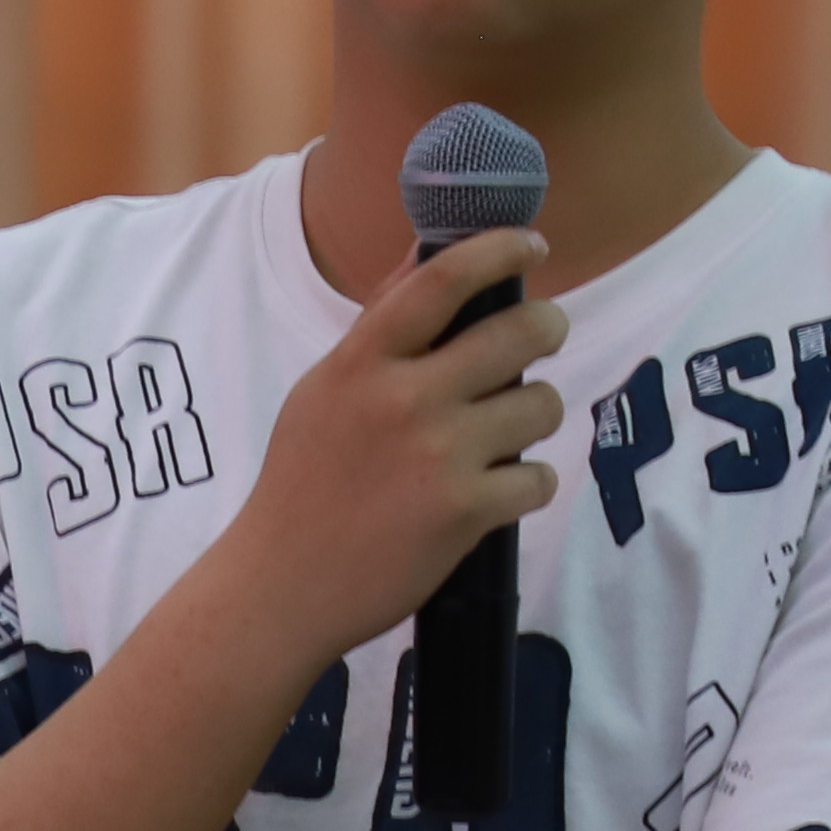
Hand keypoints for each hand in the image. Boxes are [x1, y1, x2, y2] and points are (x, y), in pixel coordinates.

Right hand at [210, 225, 568, 672]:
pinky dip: (528, 485)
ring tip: (509, 432)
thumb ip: (379, 330)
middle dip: (550, 327)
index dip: (498, 250)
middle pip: (518, 332)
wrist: (280, 586)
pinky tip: (497, 493)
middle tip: (547, 335)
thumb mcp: (323, 392)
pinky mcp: (464, 513)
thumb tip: (428, 260)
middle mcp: (403, 399)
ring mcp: (437, 456)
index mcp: (362, 362)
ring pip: (542, 405)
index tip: (531, 244)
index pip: (441, 280)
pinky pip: (539, 478)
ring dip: (538, 414)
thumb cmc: (302, 484)